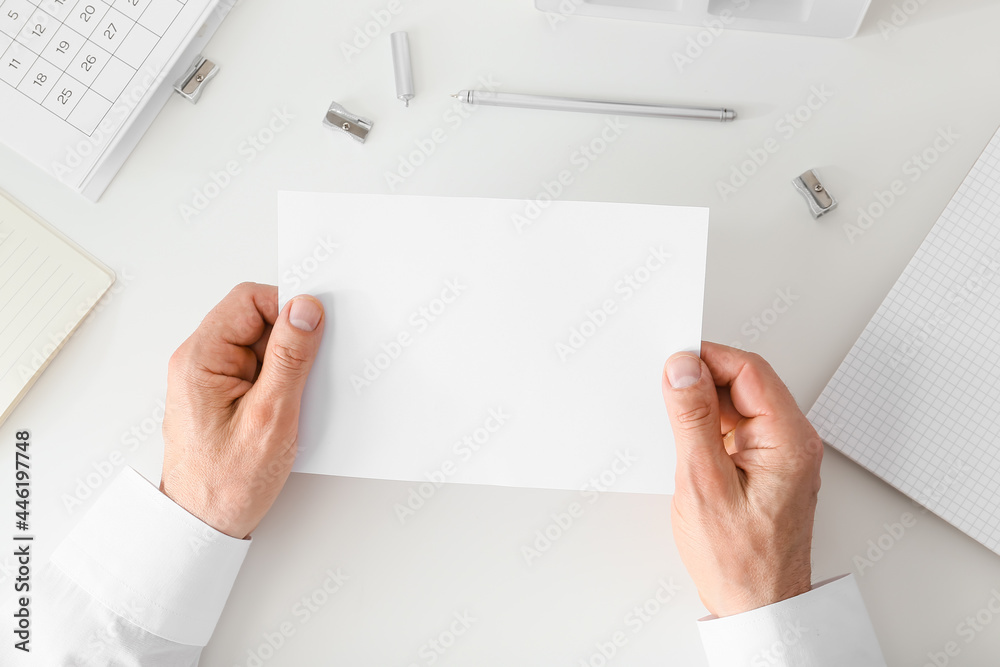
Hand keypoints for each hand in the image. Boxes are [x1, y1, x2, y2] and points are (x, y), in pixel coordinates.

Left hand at [160, 283, 324, 538]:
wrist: (201, 526)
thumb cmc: (225, 483)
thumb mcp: (271, 416)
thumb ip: (290, 358)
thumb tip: (305, 309)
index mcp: (201, 358)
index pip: (249, 300)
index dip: (287, 309)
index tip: (315, 334)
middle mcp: (199, 361)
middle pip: (256, 319)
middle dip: (290, 342)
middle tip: (305, 378)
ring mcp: (210, 378)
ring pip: (261, 345)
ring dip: (286, 366)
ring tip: (290, 403)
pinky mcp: (223, 394)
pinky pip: (259, 369)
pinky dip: (280, 382)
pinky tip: (286, 409)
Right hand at [661, 342, 822, 616]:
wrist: (758, 607)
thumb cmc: (740, 561)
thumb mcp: (703, 483)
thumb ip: (692, 420)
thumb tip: (682, 369)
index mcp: (788, 439)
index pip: (748, 370)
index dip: (706, 358)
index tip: (671, 363)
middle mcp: (791, 441)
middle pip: (744, 383)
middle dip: (701, 381)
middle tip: (664, 393)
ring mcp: (779, 455)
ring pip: (737, 405)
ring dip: (702, 407)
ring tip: (673, 429)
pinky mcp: (765, 467)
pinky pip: (735, 430)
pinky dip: (708, 429)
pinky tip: (686, 446)